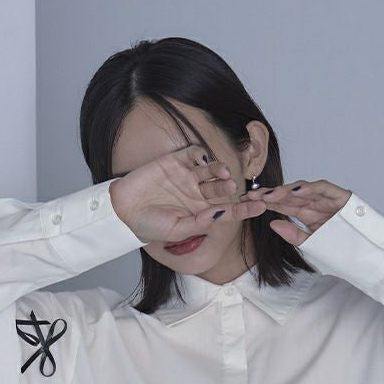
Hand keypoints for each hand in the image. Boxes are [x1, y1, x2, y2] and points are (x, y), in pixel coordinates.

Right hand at [108, 144, 267, 244]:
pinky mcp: (175, 161)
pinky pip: (194, 154)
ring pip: (211, 170)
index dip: (245, 208)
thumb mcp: (177, 230)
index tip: (260, 206)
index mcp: (201, 212)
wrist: (123, 211)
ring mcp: (187, 176)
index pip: (229, 209)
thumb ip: (200, 222)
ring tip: (221, 172)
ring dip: (219, 169)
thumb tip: (222, 212)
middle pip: (222, 188)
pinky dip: (200, 153)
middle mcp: (198, 193)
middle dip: (229, 187)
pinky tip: (201, 158)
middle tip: (231, 186)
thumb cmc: (149, 226)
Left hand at [239, 179, 351, 244]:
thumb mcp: (312, 246)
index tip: (247, 202)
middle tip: (252, 196)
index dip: (266, 203)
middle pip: (289, 195)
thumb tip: (272, 223)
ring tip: (269, 196)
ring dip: (285, 191)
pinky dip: (310, 188)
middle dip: (270, 195)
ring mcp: (328, 198)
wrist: (368, 257)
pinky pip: (323, 188)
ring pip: (303, 190)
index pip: (283, 205)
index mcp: (308, 214)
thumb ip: (293, 235)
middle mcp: (316, 204)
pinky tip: (294, 191)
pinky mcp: (341, 196)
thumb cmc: (342, 254)